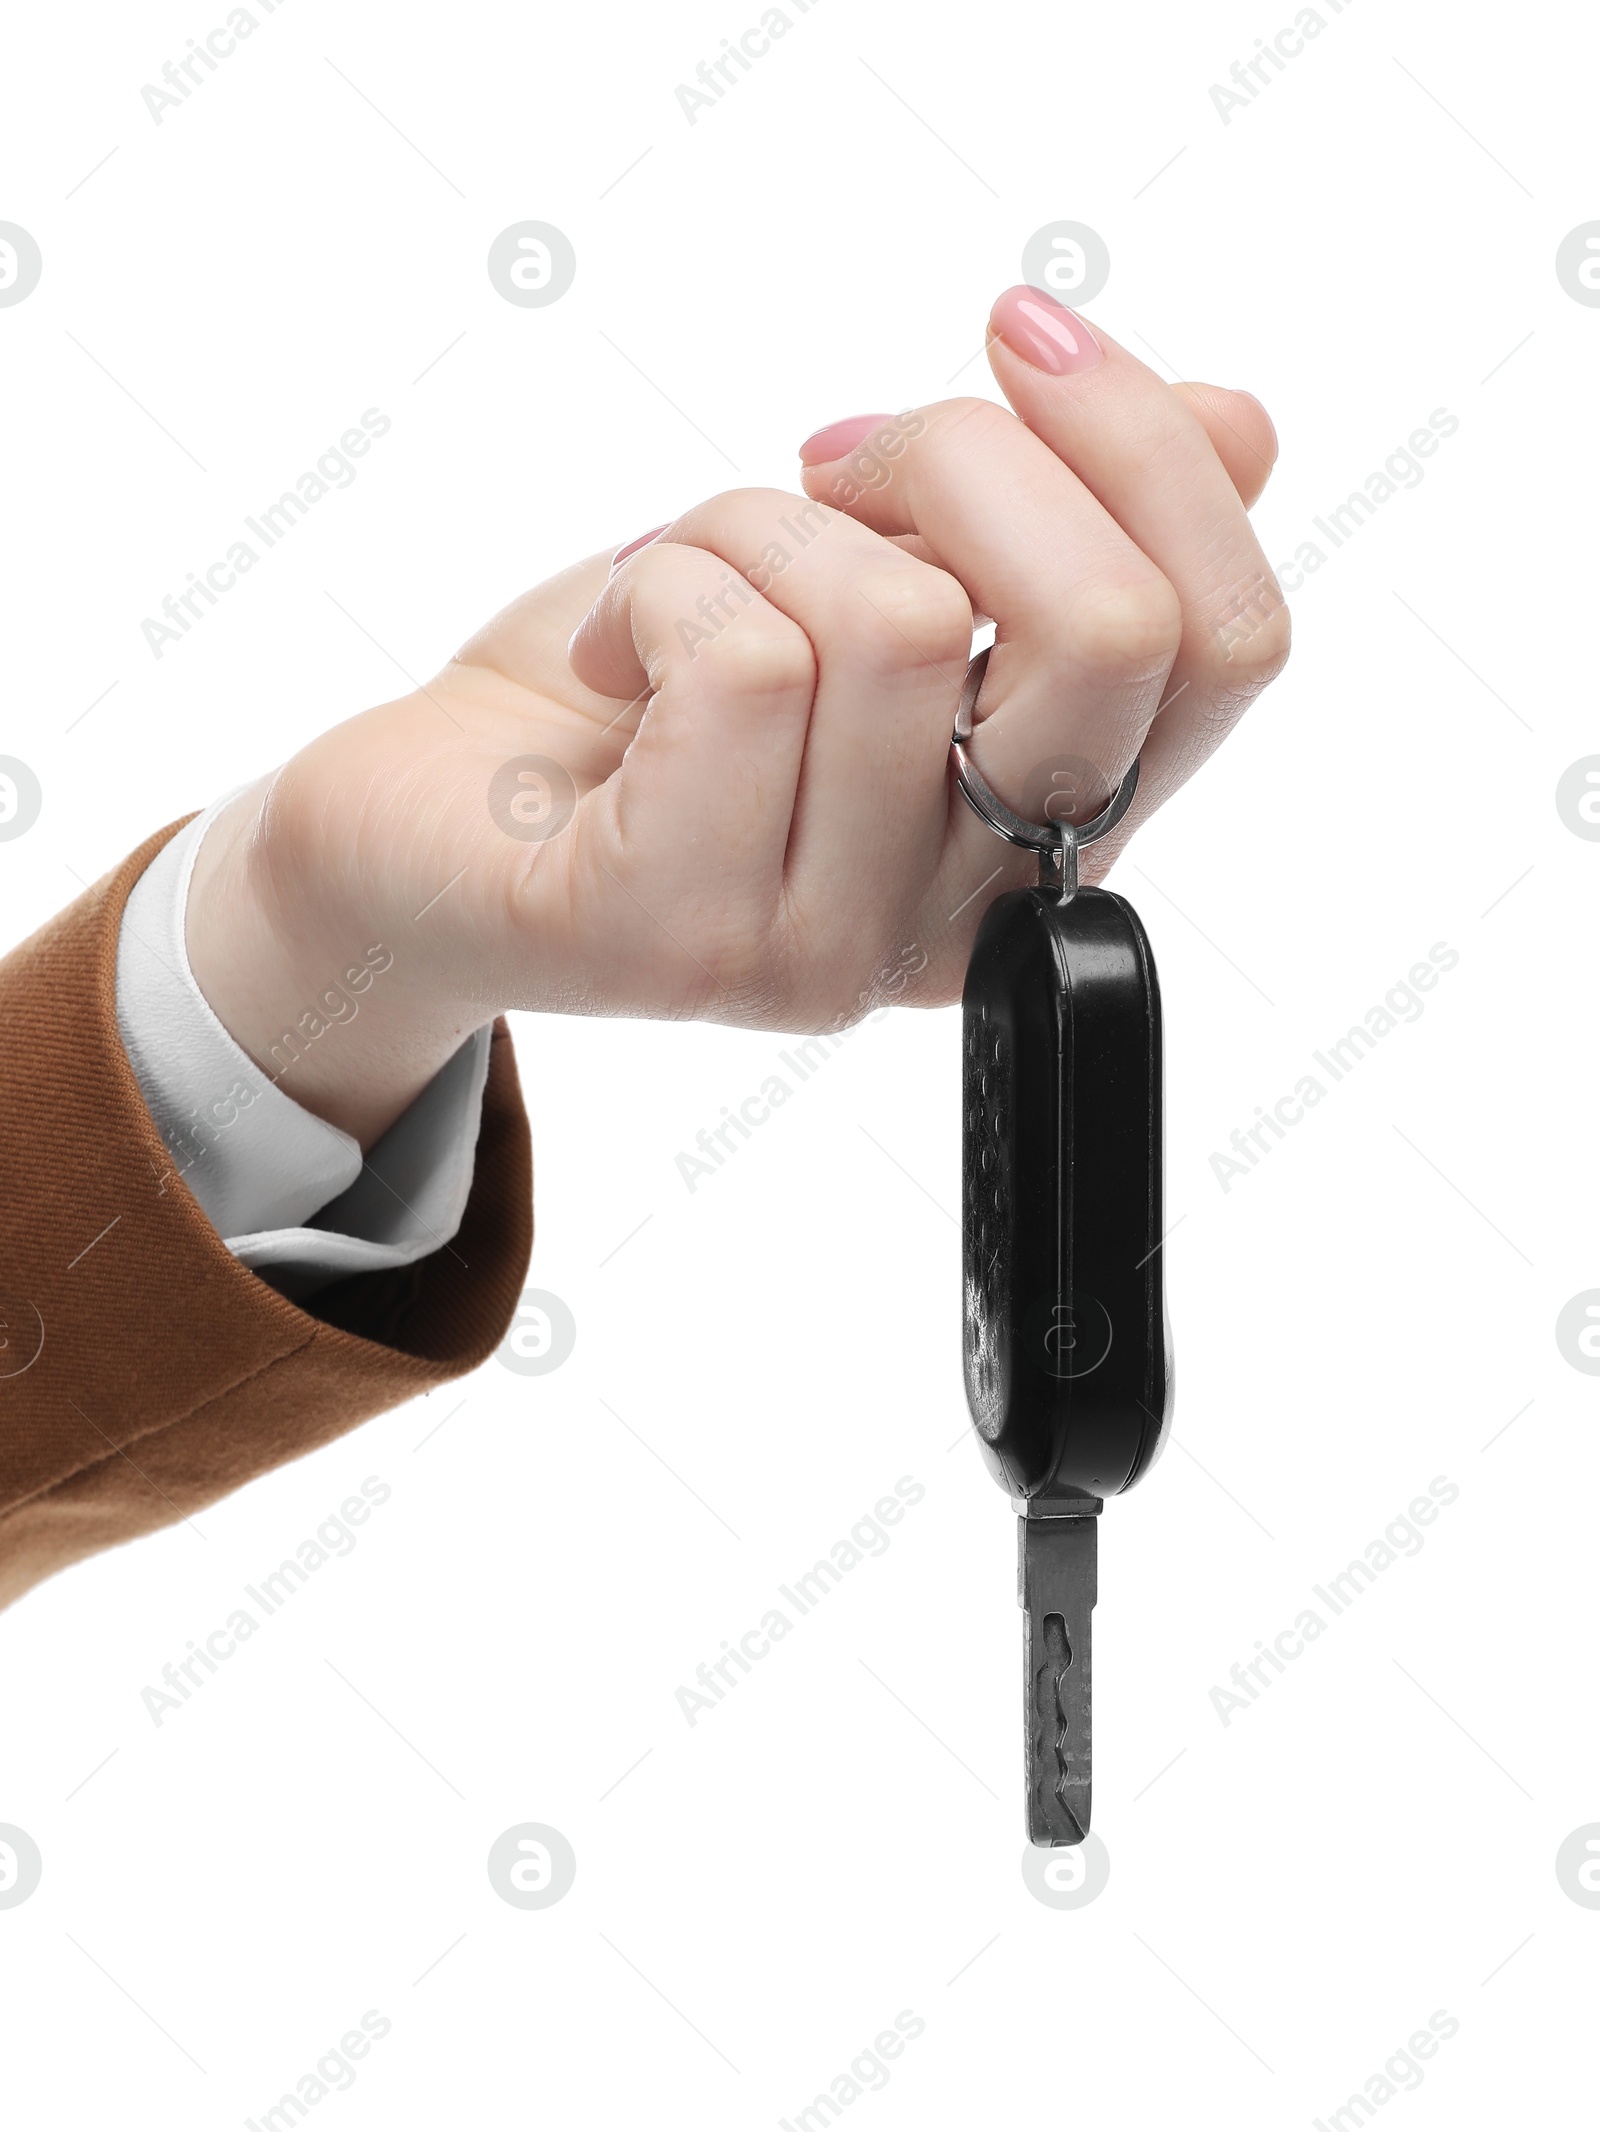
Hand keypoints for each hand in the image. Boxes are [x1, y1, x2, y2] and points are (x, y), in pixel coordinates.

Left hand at [187, 286, 1288, 1148]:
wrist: (423, 830)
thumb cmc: (645, 693)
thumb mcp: (859, 565)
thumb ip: (1042, 521)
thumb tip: (1238, 425)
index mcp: (1045, 830)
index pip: (1229, 649)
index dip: (1153, 451)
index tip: (1017, 337)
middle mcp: (965, 919)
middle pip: (1113, 635)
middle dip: (970, 455)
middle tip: (833, 457)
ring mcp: (829, 953)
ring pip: (894, 621)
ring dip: (761, 525)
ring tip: (679, 579)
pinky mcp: (680, 944)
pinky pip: (742, 664)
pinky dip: (658, 582)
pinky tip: (606, 653)